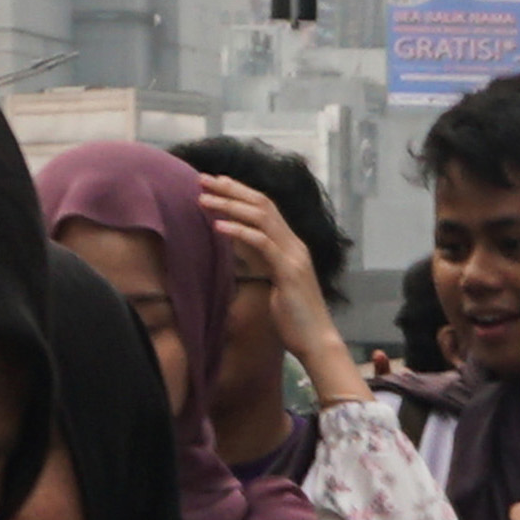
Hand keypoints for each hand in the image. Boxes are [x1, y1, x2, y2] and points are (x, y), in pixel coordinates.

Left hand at [200, 176, 371, 408]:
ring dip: (229, 205)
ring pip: (261, 218)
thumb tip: (240, 246)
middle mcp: (295, 245)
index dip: (240, 192)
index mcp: (292, 246)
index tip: (215, 183)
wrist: (317, 340)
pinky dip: (239, 232)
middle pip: (263, 204)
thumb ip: (262, 261)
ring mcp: (294, 256)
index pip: (266, 208)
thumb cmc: (294, 317)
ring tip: (202, 198)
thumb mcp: (275, 282)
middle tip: (202, 178)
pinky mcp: (289, 271)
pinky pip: (261, 244)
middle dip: (231, 189)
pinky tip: (218, 227)